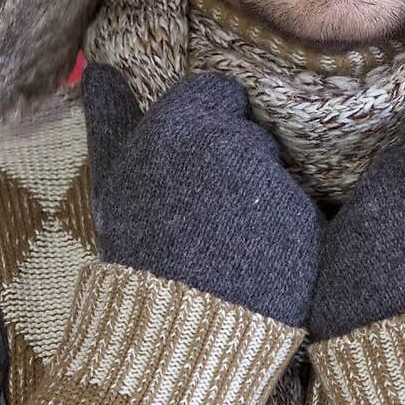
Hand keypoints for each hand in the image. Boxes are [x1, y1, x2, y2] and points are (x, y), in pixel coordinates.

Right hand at [81, 61, 325, 328]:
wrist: (175, 335)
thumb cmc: (138, 255)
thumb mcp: (114, 183)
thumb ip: (111, 119)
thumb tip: (99, 69)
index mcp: (179, 126)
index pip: (218, 92)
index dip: (207, 126)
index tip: (192, 167)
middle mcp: (230, 143)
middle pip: (251, 132)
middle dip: (236, 163)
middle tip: (206, 215)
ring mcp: (271, 182)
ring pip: (277, 171)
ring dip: (262, 198)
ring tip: (228, 242)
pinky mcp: (306, 220)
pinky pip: (303, 211)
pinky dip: (289, 233)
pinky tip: (258, 262)